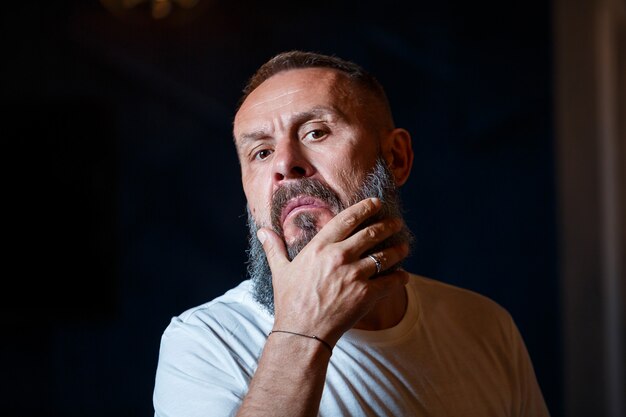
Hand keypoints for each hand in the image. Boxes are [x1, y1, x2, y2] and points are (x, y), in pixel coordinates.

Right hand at [256, 197, 409, 346]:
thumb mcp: (280, 271)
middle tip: (396, 222)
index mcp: (320, 247)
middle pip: (371, 233)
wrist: (302, 333)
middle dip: (387, 225)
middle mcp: (340, 256)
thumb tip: (263, 231)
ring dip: (398, 250)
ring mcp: (355, 275)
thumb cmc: (289, 302)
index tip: (376, 203)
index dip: (365, 208)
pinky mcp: (367, 294)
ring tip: (404, 247)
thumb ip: (275, 248)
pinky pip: (391, 281)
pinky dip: (400, 277)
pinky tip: (404, 275)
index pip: (347, 219)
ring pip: (385, 255)